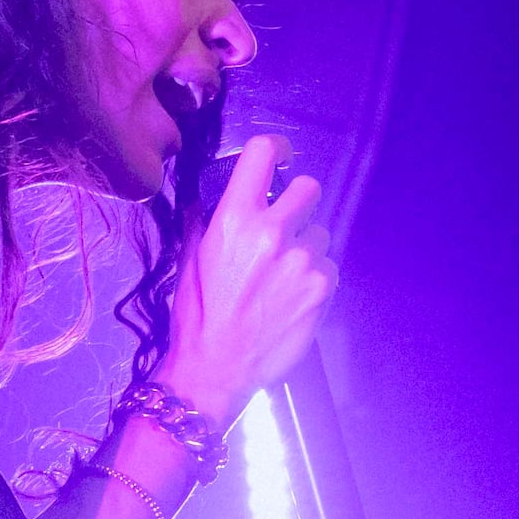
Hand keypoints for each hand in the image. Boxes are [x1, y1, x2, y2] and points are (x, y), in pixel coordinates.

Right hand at [155, 135, 339, 417]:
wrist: (216, 369)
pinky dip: (316, 277)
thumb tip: (212, 195)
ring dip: (306, 245)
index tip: (279, 157)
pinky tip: (293, 296)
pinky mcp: (322, 288)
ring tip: (282, 274)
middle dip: (297, 203)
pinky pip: (329, 266)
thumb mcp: (189, 258)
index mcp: (234, 219)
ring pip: (320, 231)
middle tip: (284, 225)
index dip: (275, 149)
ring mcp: (302, 260)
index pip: (263, 153)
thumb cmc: (197, 315)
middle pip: (308, 188)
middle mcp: (273, 232)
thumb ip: (206, 219)